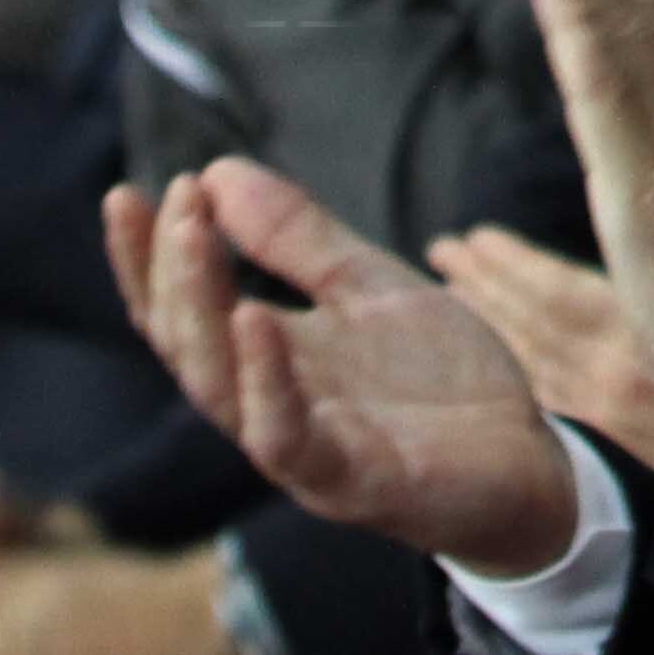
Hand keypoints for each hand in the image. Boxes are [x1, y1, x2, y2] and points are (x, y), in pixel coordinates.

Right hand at [106, 161, 577, 576]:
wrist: (528, 461)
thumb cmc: (440, 380)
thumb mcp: (370, 286)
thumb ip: (299, 238)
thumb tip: (218, 170)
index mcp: (272, 362)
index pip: (183, 314)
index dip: (148, 260)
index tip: (125, 195)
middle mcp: (271, 410)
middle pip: (189, 349)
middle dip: (170, 276)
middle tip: (175, 204)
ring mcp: (307, 453)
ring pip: (223, 392)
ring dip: (201, 314)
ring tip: (193, 237)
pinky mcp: (355, 484)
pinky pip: (289, 440)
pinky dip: (267, 381)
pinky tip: (256, 318)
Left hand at [428, 232, 653, 477]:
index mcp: (648, 324)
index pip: (557, 286)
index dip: (510, 262)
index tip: (472, 237)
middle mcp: (617, 370)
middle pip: (531, 324)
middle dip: (483, 285)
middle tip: (441, 252)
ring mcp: (616, 410)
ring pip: (534, 362)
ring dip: (491, 322)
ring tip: (453, 289)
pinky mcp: (625, 436)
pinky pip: (555, 401)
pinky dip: (522, 373)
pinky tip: (502, 357)